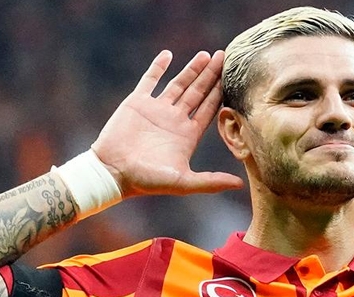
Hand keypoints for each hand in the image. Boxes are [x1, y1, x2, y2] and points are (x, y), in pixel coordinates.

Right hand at [92, 50, 243, 196]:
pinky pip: (149, 80)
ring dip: (191, 69)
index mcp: (188, 135)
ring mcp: (156, 110)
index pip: (209, 109)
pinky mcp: (137, 103)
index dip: (220, 93)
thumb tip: (240, 185)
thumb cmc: (147, 181)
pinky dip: (158, 67)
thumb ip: (211, 181)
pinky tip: (168, 54)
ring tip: (206, 55)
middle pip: (198, 92)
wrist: (113, 173)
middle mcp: (175, 120)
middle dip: (211, 75)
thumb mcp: (183, 183)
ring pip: (178, 84)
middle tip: (224, 57)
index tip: (232, 77)